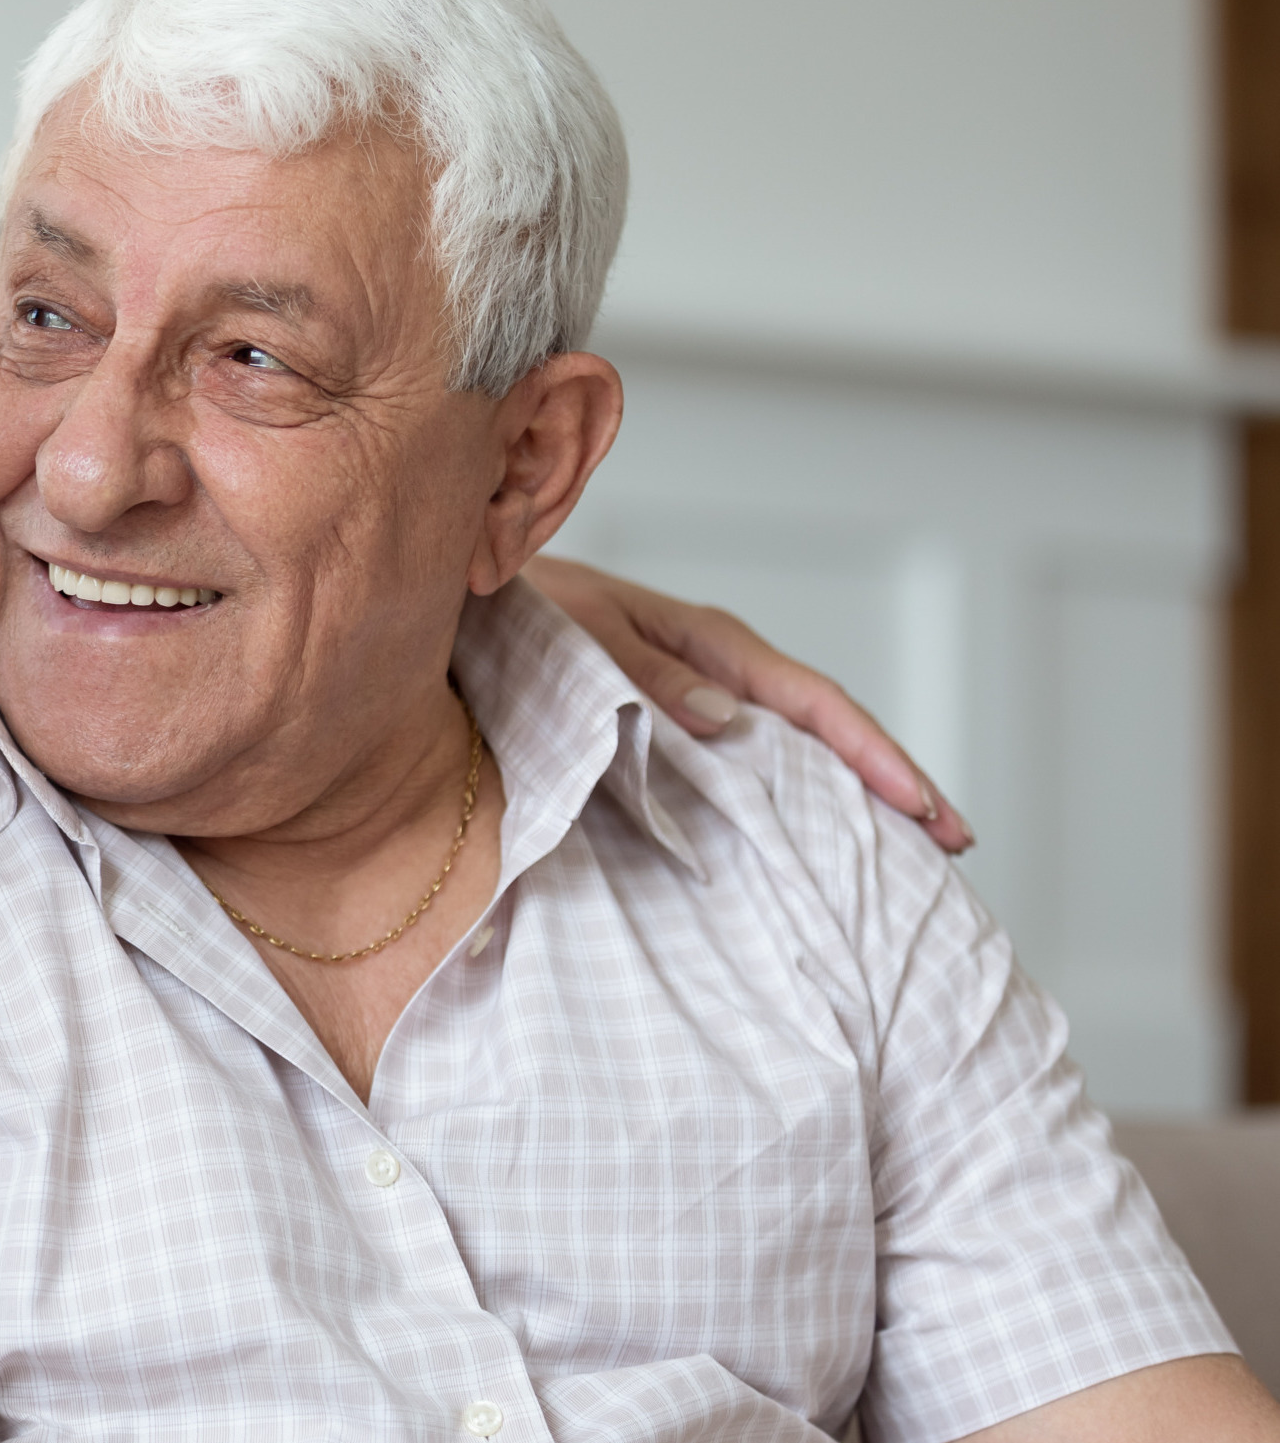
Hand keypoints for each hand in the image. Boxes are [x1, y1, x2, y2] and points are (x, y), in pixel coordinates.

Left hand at [524, 556, 972, 853]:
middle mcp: (725, 667)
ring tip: (918, 844)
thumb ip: (646, 673)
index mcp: (712, 643)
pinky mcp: (683, 714)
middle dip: (896, 778)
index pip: (814, 702)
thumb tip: (722, 717)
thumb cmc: (531, 612)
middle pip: (832, 726)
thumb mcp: (583, 636)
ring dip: (859, 788)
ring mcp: (710, 690)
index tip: (920, 806)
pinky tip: (822, 827)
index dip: (872, 754)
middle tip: (958, 841)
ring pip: (804, 743)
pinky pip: (759, 754)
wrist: (485, 598)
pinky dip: (802, 787)